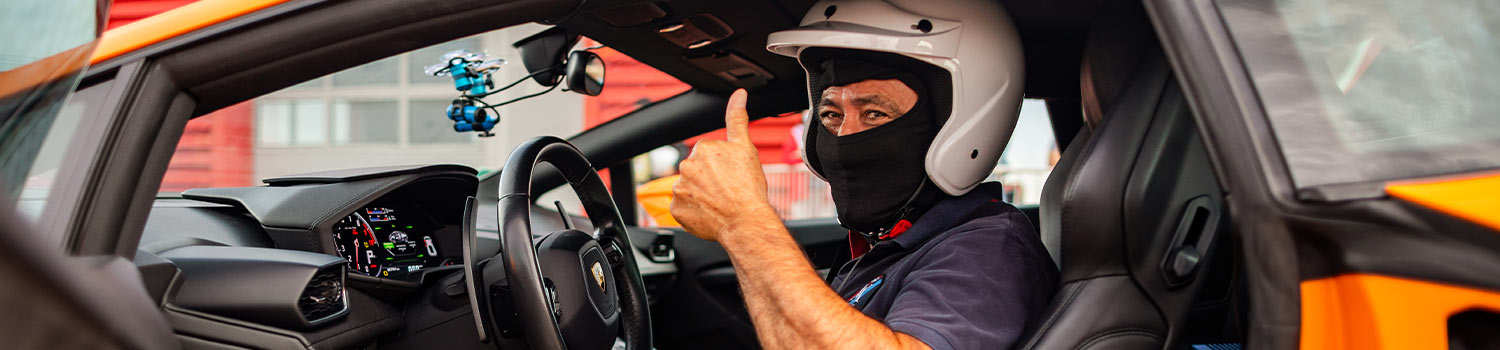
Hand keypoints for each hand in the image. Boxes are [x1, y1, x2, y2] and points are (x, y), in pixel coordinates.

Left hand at [671, 89, 777, 241]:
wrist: (745, 221)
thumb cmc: (748, 187)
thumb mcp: (746, 148)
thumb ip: (737, 119)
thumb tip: (739, 94)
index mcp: (702, 149)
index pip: (708, 156)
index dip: (722, 167)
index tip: (732, 176)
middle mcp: (686, 167)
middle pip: (698, 172)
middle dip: (709, 180)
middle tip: (727, 190)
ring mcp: (679, 189)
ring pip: (690, 190)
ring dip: (701, 195)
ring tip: (720, 203)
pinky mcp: (676, 209)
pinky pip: (684, 208)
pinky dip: (694, 211)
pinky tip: (710, 213)